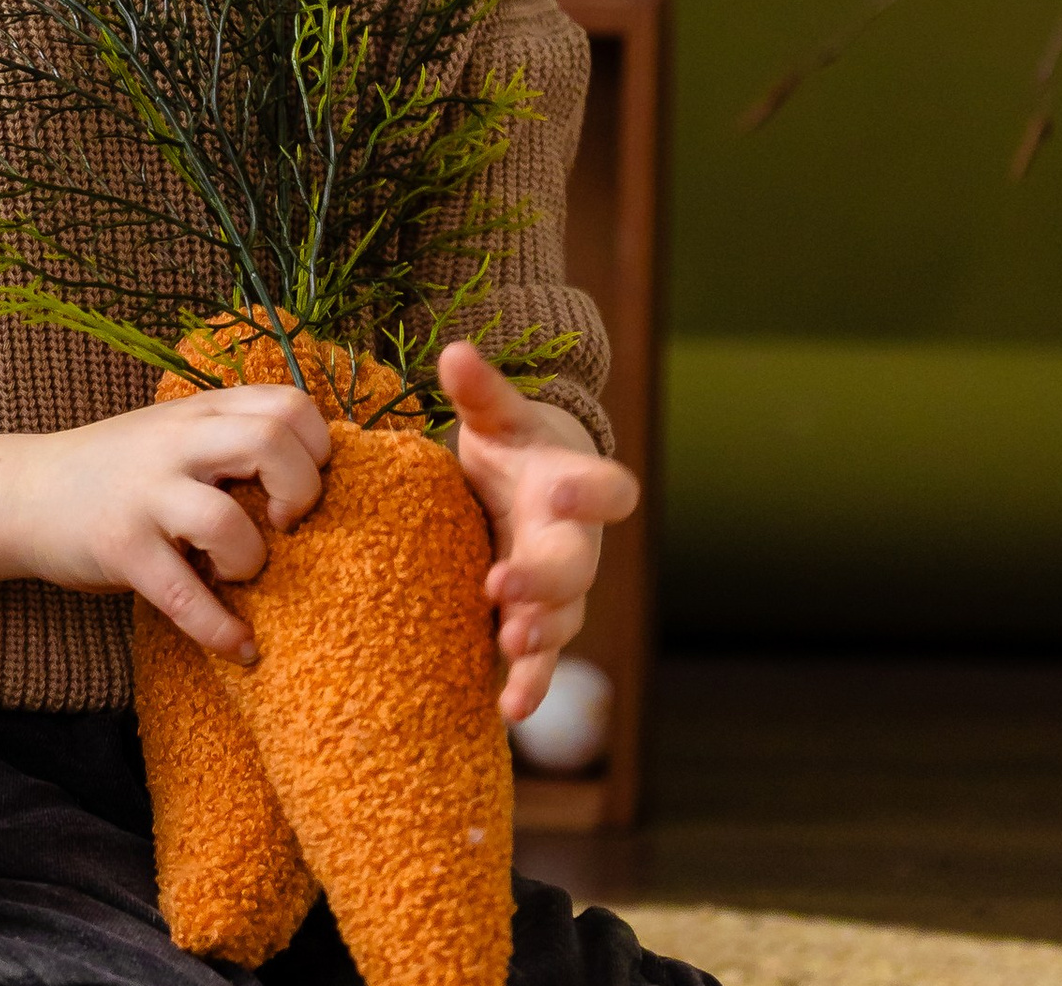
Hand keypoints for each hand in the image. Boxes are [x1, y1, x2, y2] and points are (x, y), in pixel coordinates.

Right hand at [5, 386, 334, 661]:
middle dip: (303, 492)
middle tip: (287, 526)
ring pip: (227, 520)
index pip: (289, 404)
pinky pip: (183, 596)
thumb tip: (321, 475)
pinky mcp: (120, 547)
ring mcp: (145, 492)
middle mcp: (176, 441)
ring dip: (251, 562)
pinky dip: (221, 629)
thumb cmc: (120, 471)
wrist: (24, 492)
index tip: (303, 487)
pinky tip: (239, 646)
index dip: (316, 449)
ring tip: (241, 575)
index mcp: (200, 412)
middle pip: (271, 441)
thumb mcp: (176, 434)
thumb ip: (233, 439)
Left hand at [439, 339, 638, 721]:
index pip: (608, 488)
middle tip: (504, 589)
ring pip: (562, 620)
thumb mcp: (499, 417)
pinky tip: (509, 710)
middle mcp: (576, 542)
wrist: (531, 488)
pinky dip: (528, 684)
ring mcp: (560, 589)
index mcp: (574, 484)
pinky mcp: (536, 622)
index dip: (595, 493)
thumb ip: (481, 391)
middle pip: (575, 567)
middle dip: (544, 580)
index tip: (566, 492)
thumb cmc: (514, 447)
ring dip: (538, 636)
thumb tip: (453, 351)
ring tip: (509, 645)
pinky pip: (538, 659)